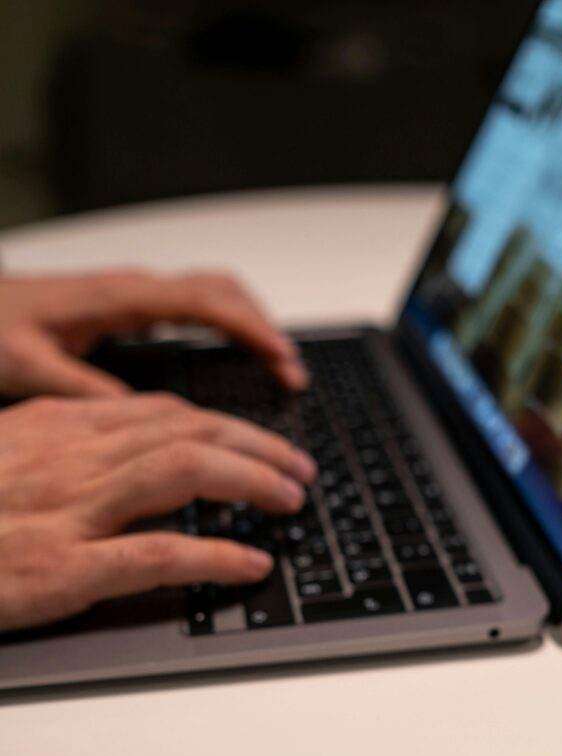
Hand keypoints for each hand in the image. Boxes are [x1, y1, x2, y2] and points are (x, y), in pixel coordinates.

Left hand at [0, 268, 307, 399]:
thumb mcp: (26, 365)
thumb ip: (81, 388)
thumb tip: (140, 417)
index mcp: (117, 299)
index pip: (205, 303)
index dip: (251, 331)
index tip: (283, 361)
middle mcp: (132, 290)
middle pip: (222, 291)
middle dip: (266, 328)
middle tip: (293, 376)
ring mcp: (133, 296)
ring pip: (212, 295)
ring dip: (251, 326)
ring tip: (279, 370)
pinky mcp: (128, 308)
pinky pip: (194, 309)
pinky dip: (228, 329)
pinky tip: (235, 359)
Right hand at [0, 393, 316, 631]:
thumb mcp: (5, 457)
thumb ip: (62, 449)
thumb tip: (123, 448)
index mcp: (56, 429)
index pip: (161, 412)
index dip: (224, 424)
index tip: (259, 440)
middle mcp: (71, 458)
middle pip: (188, 431)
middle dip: (257, 445)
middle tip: (298, 467)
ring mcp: (69, 511)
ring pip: (185, 474)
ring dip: (253, 483)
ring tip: (292, 501)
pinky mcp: (64, 567)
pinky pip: (159, 554)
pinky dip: (216, 556)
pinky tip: (252, 563)